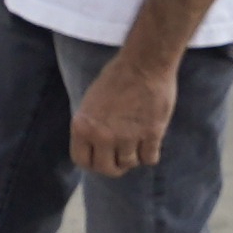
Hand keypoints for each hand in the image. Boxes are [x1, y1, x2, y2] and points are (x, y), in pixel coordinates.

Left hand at [68, 50, 178, 176]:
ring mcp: (127, 136)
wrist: (144, 63)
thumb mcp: (90, 102)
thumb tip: (94, 147)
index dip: (93, 163)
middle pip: (106, 168)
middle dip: (114, 167)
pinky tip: (151, 143)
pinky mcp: (151, 134)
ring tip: (137, 144)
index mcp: (82, 126)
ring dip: (133, 157)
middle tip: (121, 160)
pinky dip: (150, 154)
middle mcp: (102, 135)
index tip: (101, 160)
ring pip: (129, 163)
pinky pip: (149, 158)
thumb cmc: (117, 77)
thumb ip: (89, 126)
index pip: (82, 161)